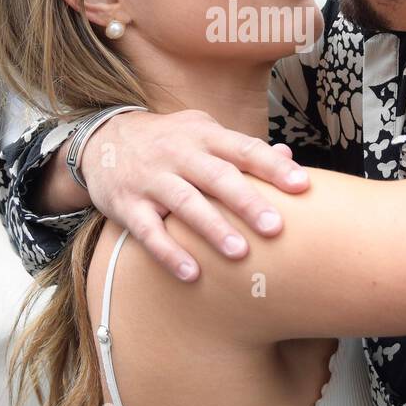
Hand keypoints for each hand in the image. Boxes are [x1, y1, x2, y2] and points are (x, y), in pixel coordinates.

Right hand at [78, 109, 310, 279]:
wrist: (102, 138)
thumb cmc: (168, 141)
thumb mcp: (202, 132)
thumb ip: (242, 147)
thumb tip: (289, 157)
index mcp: (203, 136)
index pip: (243, 149)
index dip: (273, 167)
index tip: (303, 186)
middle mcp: (178, 154)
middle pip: (217, 177)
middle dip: (247, 202)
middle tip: (276, 228)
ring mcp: (151, 179)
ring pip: (184, 204)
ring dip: (212, 229)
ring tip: (240, 253)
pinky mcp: (127, 204)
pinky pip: (148, 231)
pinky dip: (168, 253)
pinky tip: (191, 274)